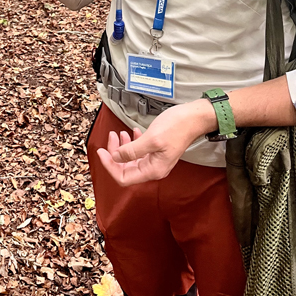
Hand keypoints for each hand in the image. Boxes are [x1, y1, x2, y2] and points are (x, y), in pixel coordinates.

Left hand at [97, 99, 215, 185]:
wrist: (194, 118)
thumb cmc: (177, 127)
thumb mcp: (151, 139)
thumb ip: (131, 150)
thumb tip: (115, 157)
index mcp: (152, 170)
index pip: (123, 177)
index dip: (110, 166)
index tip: (101, 151)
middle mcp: (154, 169)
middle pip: (126, 168)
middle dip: (115, 153)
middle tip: (111, 137)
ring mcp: (156, 160)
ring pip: (131, 159)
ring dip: (123, 147)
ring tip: (120, 133)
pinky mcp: (157, 150)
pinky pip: (139, 151)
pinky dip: (132, 143)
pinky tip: (132, 132)